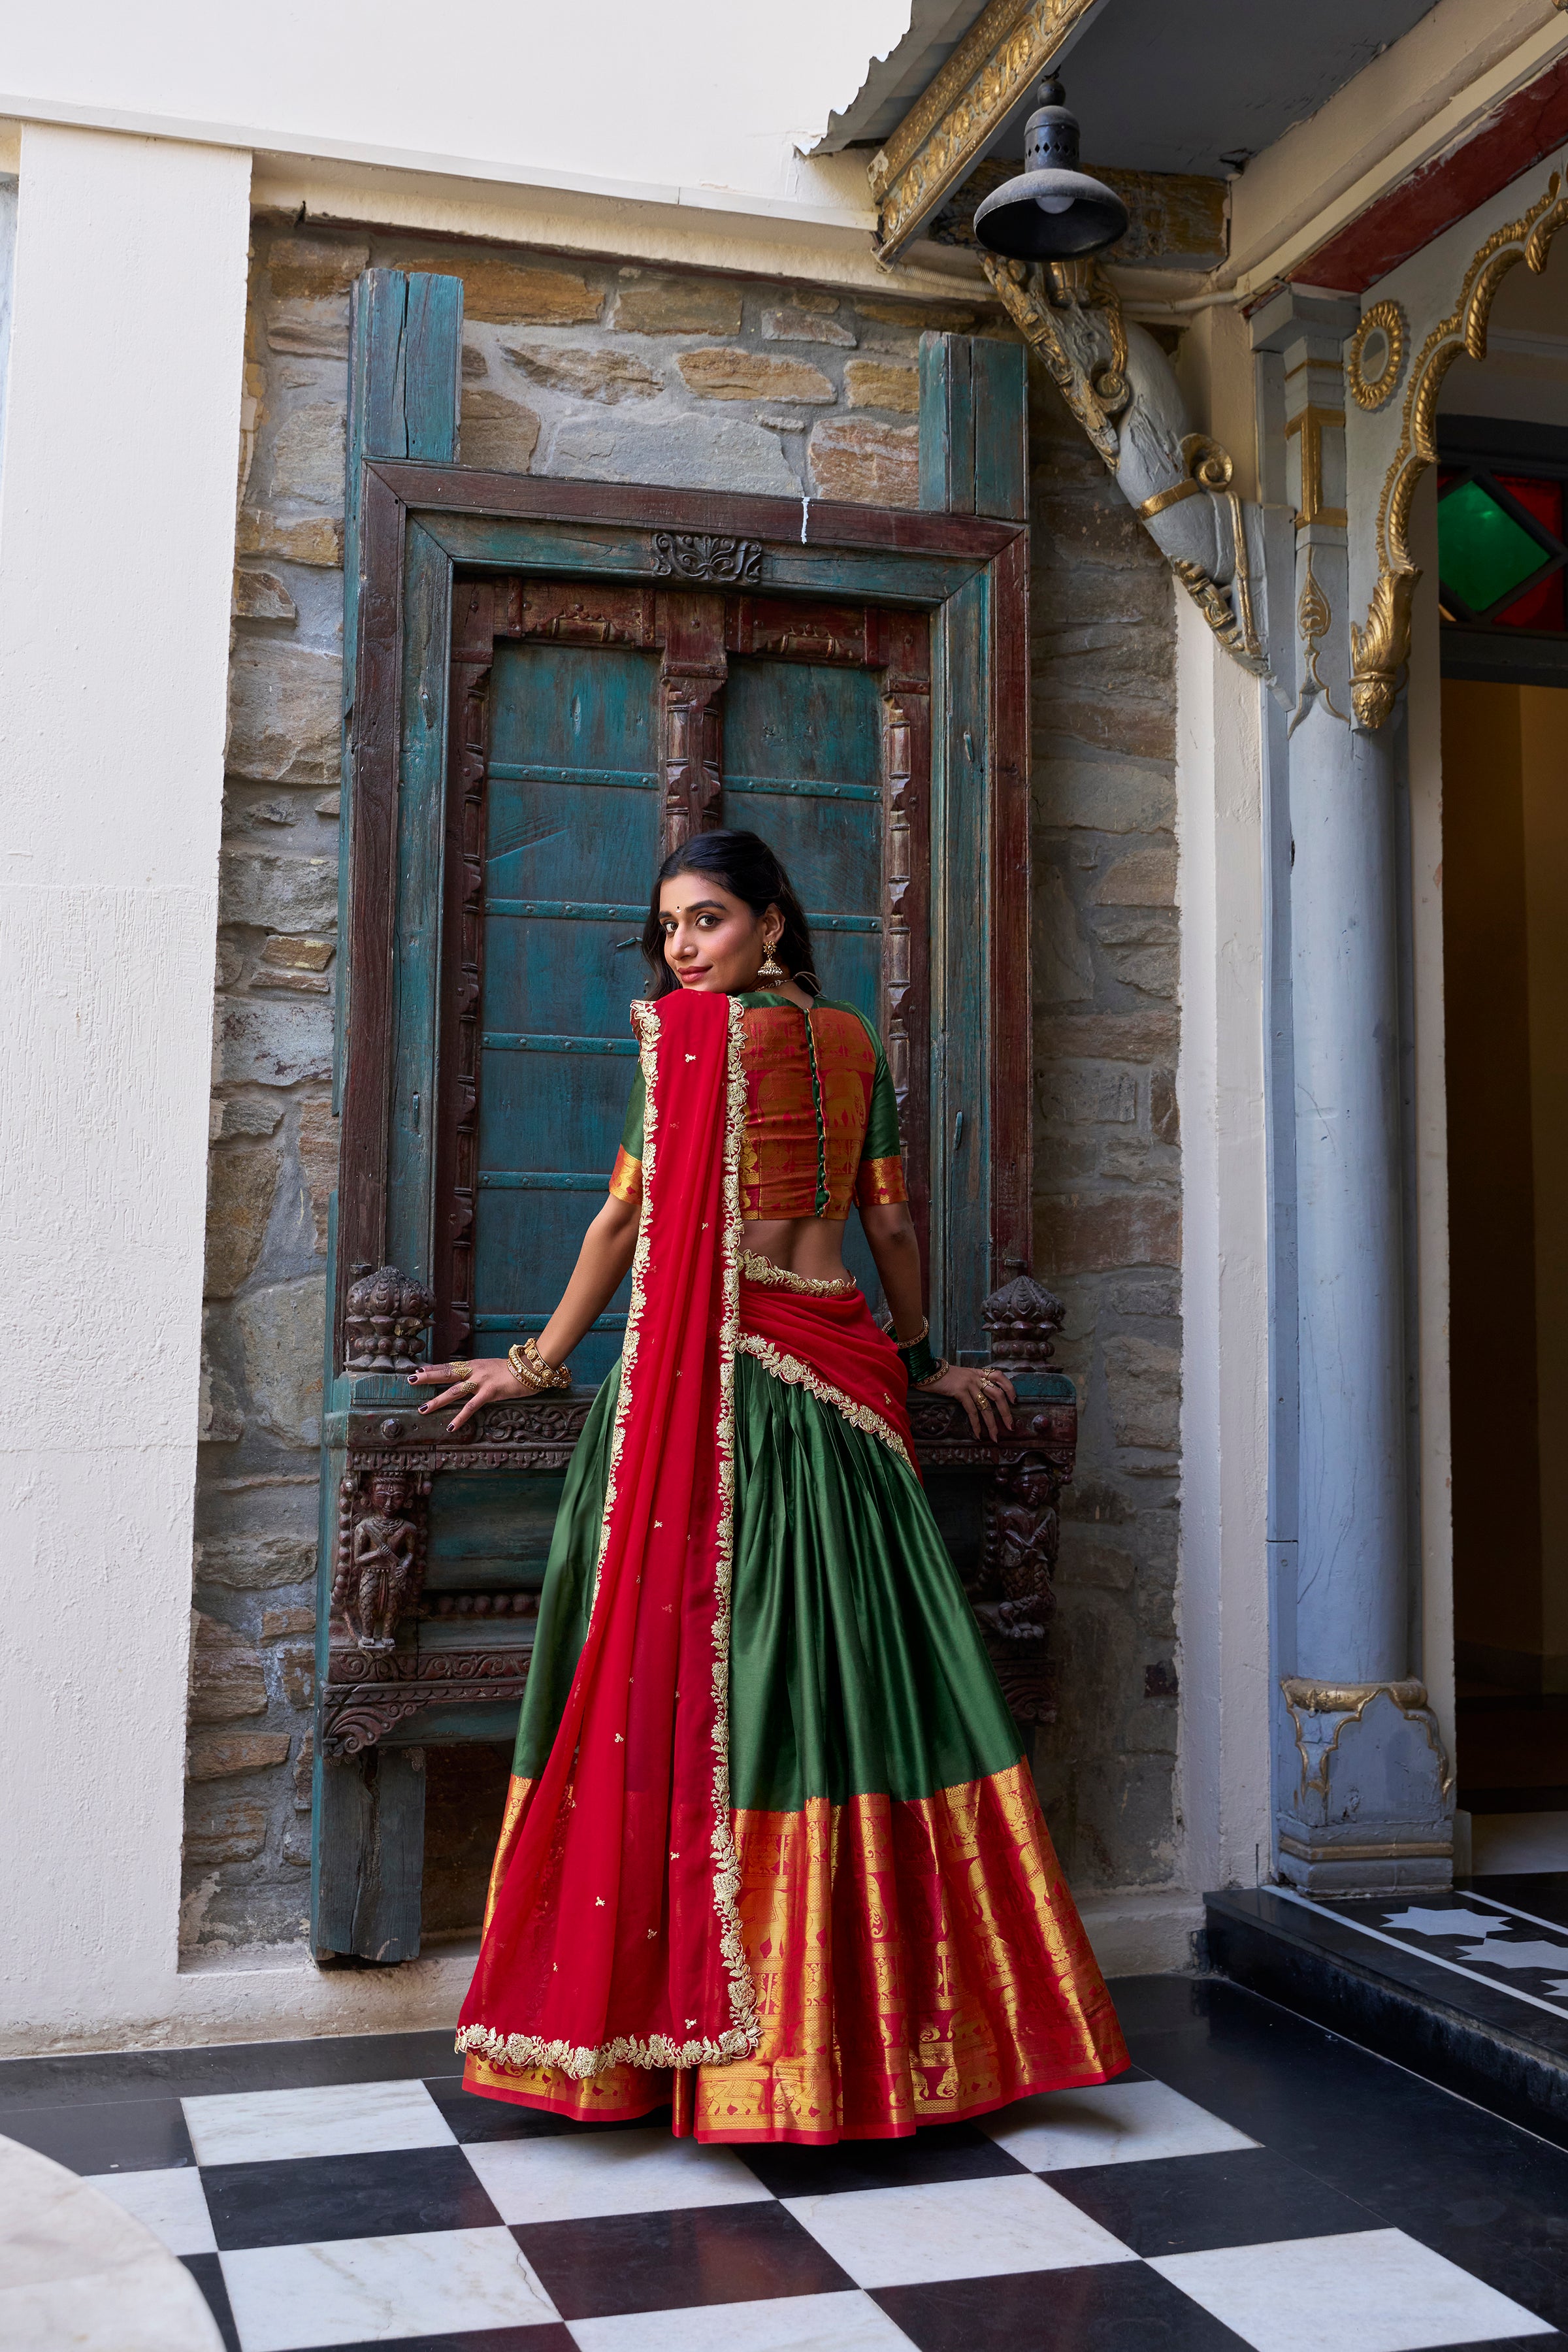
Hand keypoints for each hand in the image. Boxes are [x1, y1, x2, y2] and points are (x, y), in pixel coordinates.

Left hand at [407, 1357, 524, 1433]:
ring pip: (454, 1392)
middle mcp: (474, 1371)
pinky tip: (451, 1427)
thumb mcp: (492, 1368)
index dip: (432, 1368)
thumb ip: (479, 1373)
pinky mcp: (490, 1392)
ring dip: (437, 1401)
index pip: (448, 1366)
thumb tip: (468, 1378)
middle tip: (410, 1380)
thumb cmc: (513, 1371)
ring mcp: (481, 1381)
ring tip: (423, 1409)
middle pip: (446, 1374)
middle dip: (427, 1377)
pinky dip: (460, 1417)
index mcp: (473, 1365)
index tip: (417, 1370)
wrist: (530, 1369)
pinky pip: (472, 1407)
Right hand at [919, 1361, 1014, 1439]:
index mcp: (977, 1373)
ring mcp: (968, 1384)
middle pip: (998, 1395)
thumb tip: (979, 1398)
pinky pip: (972, 1410)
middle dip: (1006, 1413)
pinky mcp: (959, 1391)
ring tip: (995, 1436)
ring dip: (992, 1424)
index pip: (999, 1376)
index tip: (1014, 1401)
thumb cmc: (940, 1376)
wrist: (925, 1370)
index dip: (1009, 1388)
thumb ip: (970, 1383)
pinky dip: (976, 1424)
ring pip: (986, 1406)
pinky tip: (977, 1434)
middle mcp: (975, 1377)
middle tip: (1010, 1427)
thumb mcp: (959, 1376)